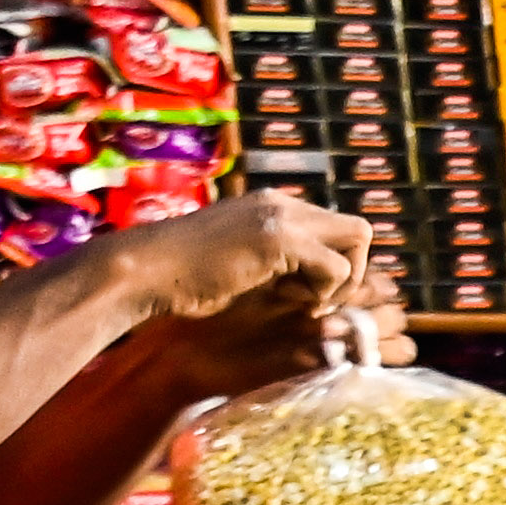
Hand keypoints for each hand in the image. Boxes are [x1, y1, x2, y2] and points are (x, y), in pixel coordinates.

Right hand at [109, 190, 369, 326]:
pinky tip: (286, 299)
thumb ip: (277, 263)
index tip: (309, 294)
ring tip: (299, 299)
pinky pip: (337, 267)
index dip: (335, 266)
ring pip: (359, 239)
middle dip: (351, 272)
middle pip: (358, 229)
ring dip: (339, 281)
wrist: (146, 272)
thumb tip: (315, 287)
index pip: (335, 228)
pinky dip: (323, 292)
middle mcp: (281, 203)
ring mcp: (281, 217)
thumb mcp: (241, 263)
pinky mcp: (279, 239)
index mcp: (272, 207)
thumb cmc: (184, 279)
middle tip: (318, 300)